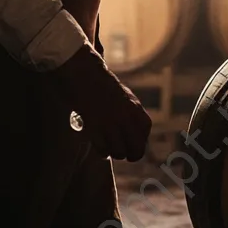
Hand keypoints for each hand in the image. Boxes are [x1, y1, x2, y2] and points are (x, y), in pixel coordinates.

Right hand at [50, 47, 151, 161]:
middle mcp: (126, 117)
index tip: (131, 141)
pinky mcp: (95, 128)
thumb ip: (132, 114)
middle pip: (136, 150)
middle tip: (122, 151)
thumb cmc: (101, 85)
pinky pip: (103, 150)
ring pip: (119, 153)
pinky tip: (98, 143)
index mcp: (135, 108)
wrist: (82, 74)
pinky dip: (101, 150)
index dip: (139, 141)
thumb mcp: (124, 96)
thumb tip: (136, 135)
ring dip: (113, 152)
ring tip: (108, 144)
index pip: (145, 133)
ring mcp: (111, 123)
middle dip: (130, 154)